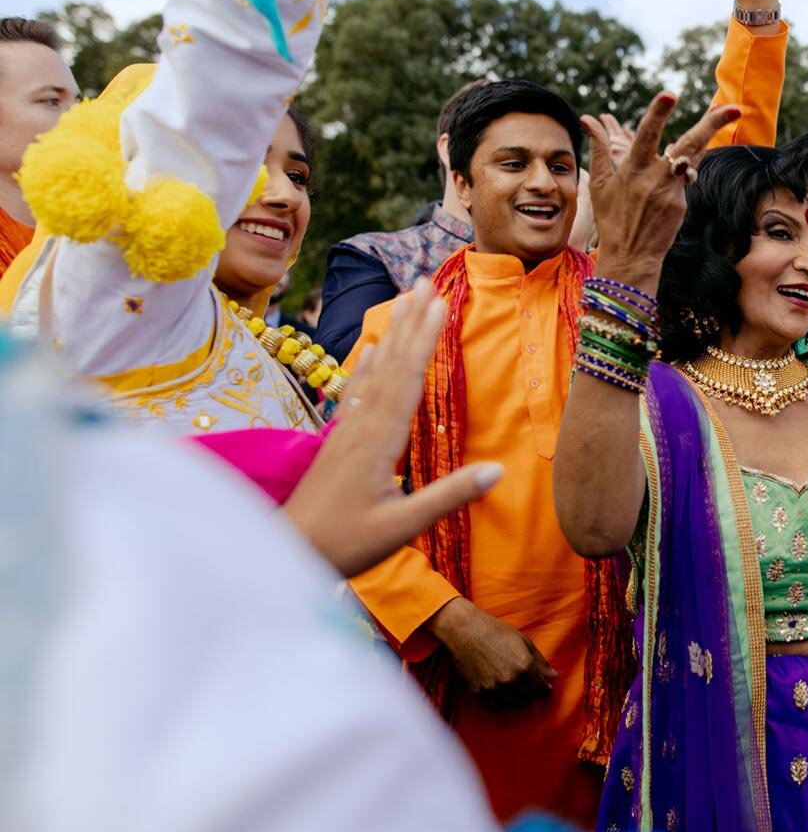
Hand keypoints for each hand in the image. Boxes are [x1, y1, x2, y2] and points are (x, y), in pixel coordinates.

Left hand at [283, 279, 503, 576]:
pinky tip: (373, 346)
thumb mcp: (402, 527)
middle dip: (412, 320)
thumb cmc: (346, 544)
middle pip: (392, 363)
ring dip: (394, 333)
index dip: (426, 339)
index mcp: (381, 440)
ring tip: (406, 299)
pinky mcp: (338, 440)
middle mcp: (363, 425)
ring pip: (375, 371)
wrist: (286, 550)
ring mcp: (347, 430)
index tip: (442, 303)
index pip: (409, 379)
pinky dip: (368, 363)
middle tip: (426, 280)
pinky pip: (358, 390)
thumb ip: (448, 496)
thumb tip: (498, 470)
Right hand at [429, 597, 556, 710]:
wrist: (465, 631)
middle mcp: (510, 681)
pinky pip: (496, 707)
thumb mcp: (524, 642)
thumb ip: (540, 662)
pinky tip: (504, 694)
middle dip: (533, 694)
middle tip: (531, 686)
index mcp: (525, 667)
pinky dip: (503, 704)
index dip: (545, 689)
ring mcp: (494, 689)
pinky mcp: (479, 693)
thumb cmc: (496, 632)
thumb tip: (554, 676)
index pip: (542, 690)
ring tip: (518, 689)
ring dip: (519, 700)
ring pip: (513, 705)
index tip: (545, 687)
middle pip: (529, 699)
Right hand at [581, 93, 739, 289]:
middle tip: (733, 106)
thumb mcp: (600, 183)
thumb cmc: (612, 218)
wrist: (630, 256)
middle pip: (688, 143)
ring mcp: (672, 191)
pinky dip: (683, 173)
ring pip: (694, 158)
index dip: (658, 114)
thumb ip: (598, 148)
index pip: (647, 133)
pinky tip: (676, 175)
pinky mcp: (682, 204)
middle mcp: (656, 177)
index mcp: (633, 167)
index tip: (670, 95)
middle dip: (712, 123)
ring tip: (729, 112)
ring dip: (709, 136)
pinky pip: (686, 180)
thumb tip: (587, 118)